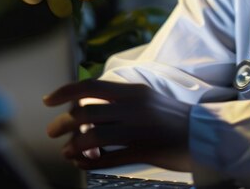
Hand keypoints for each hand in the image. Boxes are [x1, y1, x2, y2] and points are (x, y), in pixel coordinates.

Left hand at [44, 79, 191, 171]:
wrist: (201, 131)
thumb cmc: (171, 115)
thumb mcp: (146, 97)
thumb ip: (121, 99)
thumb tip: (90, 103)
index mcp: (132, 91)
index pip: (91, 86)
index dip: (66, 92)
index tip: (48, 100)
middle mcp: (132, 107)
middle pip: (86, 112)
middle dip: (63, 123)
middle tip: (53, 130)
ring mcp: (136, 129)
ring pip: (92, 136)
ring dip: (73, 145)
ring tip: (66, 151)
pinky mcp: (141, 151)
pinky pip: (107, 158)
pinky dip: (89, 162)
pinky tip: (82, 164)